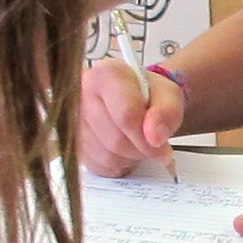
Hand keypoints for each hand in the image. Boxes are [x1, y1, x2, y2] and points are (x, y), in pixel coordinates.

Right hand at [79, 58, 183, 178]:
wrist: (138, 100)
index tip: (162, 149)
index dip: (147, 139)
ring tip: (138, 143)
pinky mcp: (73, 143)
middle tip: (154, 146)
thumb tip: (155, 137)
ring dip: (129, 158)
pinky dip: (117, 164)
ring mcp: (73, 121)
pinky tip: (124, 150)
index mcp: (104, 75)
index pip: (125, 115)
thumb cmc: (150, 95)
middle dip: (140, 150)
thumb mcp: (169, 97)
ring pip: (107, 157)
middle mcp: (81, 95)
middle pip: (115, 140)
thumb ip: (166, 114)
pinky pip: (98, 166)